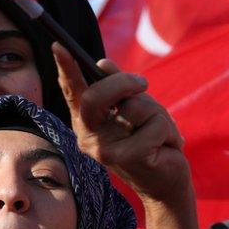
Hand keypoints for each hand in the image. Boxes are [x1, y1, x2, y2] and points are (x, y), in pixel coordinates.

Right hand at [53, 43, 189, 203]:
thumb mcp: (135, 110)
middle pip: (96, 96)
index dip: (66, 69)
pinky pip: (156, 125)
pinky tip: (166, 148)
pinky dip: (170, 132)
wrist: (165, 183)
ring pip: (136, 107)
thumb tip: (102, 63)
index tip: (59, 45)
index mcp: (87, 123)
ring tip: (159, 134)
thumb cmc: (150, 143)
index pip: (73, 92)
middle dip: (124, 83)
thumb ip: (119, 89)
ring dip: (158, 114)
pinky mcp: (129, 157)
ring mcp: (106, 150)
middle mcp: (89, 137)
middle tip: (142, 84)